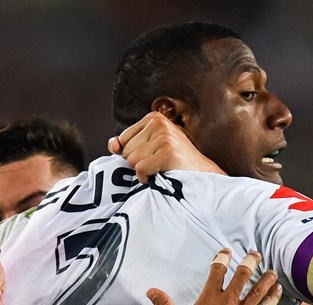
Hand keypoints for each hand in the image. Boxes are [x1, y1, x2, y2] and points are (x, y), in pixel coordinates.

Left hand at [109, 112, 224, 181]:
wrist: (200, 174)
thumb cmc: (174, 161)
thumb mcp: (149, 147)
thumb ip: (127, 143)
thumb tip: (112, 144)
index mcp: (153, 118)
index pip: (123, 140)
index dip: (133, 153)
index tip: (152, 155)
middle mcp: (159, 123)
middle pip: (126, 151)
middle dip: (138, 162)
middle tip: (158, 163)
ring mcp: (164, 137)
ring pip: (132, 161)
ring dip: (144, 171)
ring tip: (161, 168)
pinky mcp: (167, 152)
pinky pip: (140, 169)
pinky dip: (146, 178)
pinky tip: (159, 175)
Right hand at [147, 250, 282, 304]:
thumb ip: (164, 304)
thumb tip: (150, 290)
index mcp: (210, 298)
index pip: (217, 271)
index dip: (222, 258)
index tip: (226, 252)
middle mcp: (228, 302)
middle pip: (242, 276)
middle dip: (250, 262)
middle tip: (255, 254)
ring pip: (258, 291)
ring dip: (266, 279)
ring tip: (272, 272)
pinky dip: (272, 299)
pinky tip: (277, 292)